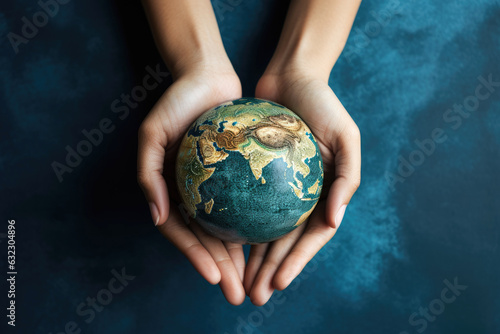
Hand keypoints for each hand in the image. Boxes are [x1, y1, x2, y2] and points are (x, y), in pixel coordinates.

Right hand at [137, 61, 246, 304]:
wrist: (207, 77)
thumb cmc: (177, 102)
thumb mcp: (151, 133)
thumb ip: (148, 175)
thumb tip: (158, 218)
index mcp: (171, 191)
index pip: (182, 233)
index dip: (196, 258)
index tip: (214, 278)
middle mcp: (193, 194)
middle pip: (208, 240)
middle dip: (222, 271)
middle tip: (240, 296)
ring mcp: (215, 188)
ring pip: (229, 231)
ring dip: (240, 260)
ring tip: (256, 283)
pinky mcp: (237, 177)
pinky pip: (247, 207)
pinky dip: (255, 228)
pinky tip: (269, 247)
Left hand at [244, 66, 360, 305]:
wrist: (292, 77)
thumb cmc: (323, 104)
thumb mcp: (346, 137)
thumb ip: (346, 179)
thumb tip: (334, 221)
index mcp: (326, 193)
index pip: (312, 237)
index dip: (297, 262)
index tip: (278, 283)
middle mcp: (303, 196)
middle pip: (286, 242)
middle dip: (271, 272)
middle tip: (254, 295)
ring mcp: (280, 189)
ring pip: (265, 232)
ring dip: (254, 260)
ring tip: (239, 282)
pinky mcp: (258, 177)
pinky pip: (247, 206)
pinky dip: (239, 228)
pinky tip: (225, 246)